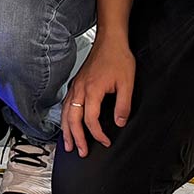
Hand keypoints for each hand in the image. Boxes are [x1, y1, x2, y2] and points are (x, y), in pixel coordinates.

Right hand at [62, 33, 134, 157]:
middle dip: (75, 138)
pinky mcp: (76, 83)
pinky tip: (67, 123)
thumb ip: (123, 105)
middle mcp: (80, 89)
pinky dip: (65, 117)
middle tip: (80, 152)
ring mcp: (76, 86)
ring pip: (66, 113)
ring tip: (68, 144)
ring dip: (66, 130)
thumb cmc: (118, 58)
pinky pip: (66, 104)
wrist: (110, 41)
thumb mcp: (127, 83)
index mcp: (92, 90)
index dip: (97, 134)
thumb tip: (119, 122)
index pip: (91, 119)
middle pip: (72, 119)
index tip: (106, 141)